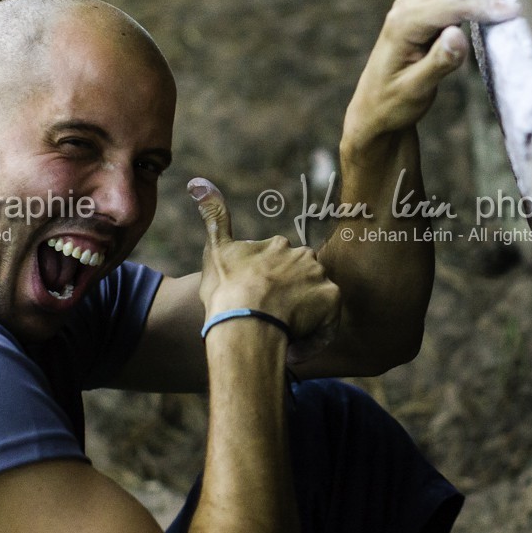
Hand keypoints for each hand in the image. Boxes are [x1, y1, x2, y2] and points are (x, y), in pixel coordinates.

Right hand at [188, 178, 339, 343]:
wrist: (244, 320)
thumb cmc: (226, 289)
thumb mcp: (216, 249)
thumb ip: (214, 216)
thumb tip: (199, 182)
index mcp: (279, 245)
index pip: (280, 265)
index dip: (268, 288)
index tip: (256, 304)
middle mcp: (305, 256)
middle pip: (302, 281)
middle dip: (289, 300)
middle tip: (268, 321)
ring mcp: (320, 277)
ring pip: (315, 301)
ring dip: (301, 319)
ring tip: (278, 337)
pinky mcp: (332, 301)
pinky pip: (327, 324)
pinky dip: (313, 338)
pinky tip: (292, 350)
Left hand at [342, 0, 520, 152]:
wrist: (375, 107)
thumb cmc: (393, 103)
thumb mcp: (416, 90)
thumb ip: (438, 63)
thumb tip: (459, 36)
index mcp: (403, 25)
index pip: (450, 4)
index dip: (484, 6)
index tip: (514, 13)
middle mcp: (407, 7)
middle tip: (515, 10)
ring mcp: (415, 4)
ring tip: (512, 3)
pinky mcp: (426, 9)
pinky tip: (497, 1)